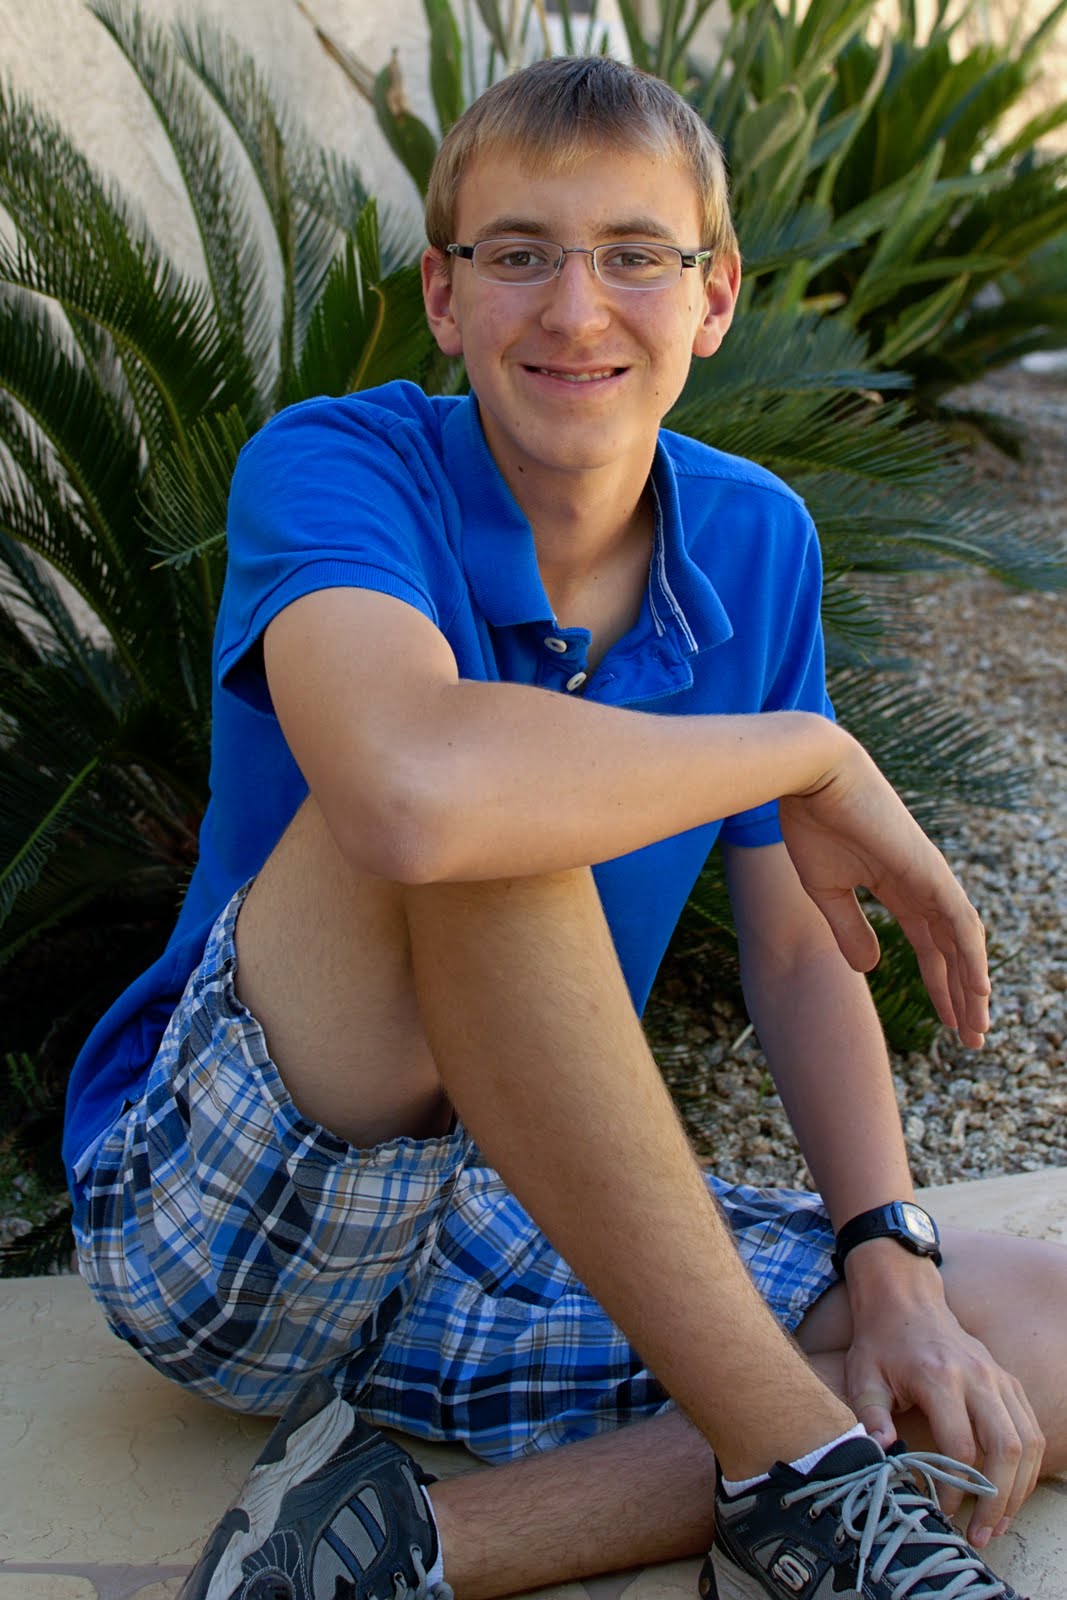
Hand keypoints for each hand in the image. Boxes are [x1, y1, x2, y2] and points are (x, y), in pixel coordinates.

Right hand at [778, 736, 989, 1045]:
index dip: (942, 985)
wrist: (811, 778)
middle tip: (972, 1039)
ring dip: (973, 986)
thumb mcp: (825, 890)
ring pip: (964, 942)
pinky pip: (960, 921)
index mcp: (898, 888)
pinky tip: (979, 988)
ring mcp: (930, 876)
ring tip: (977, 1027)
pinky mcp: (929, 870)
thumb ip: (849, 929)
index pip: (931, 946)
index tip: (948, 1024)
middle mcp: (923, 885)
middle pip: (954, 950)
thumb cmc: (811, 823)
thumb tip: (870, 970)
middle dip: (963, 995)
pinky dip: (972, 956)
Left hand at [844, 1284, 1044, 1547]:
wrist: (906, 1300)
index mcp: (939, 1376)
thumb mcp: (863, 1376)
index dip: (956, 1486)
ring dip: (1017, 1489)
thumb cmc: (880, 1343)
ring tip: (997, 1524)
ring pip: (1027, 1442)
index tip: (943, 1510)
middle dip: (996, 1499)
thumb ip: (871, 1415)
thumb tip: (880, 1453)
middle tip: (979, 1534)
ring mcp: (998, 1377)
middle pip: (1005, 1448)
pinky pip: (1031, 1430)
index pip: (960, 1445)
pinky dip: (1027, 1468)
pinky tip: (1010, 1492)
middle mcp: (977, 1376)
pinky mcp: (1009, 1381)